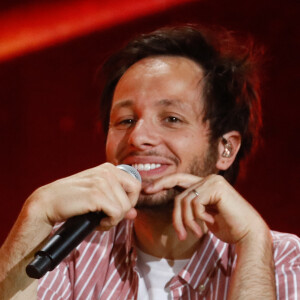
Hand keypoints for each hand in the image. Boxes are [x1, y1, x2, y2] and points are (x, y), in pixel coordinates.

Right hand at [26, 163, 140, 230]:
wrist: (48, 203)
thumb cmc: (73, 200)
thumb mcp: (98, 197)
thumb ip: (117, 202)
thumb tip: (134, 214)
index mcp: (109, 168)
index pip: (136, 185)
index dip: (130, 201)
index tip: (117, 209)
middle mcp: (108, 171)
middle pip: (133, 197)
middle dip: (123, 211)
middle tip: (108, 216)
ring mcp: (102, 181)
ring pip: (124, 208)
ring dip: (113, 220)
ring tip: (99, 219)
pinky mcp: (96, 194)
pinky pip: (116, 214)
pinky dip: (108, 223)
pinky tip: (97, 222)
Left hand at [144, 173, 265, 242]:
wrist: (248, 233)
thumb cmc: (227, 226)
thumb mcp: (204, 215)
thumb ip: (192, 206)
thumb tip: (177, 205)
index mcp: (205, 184)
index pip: (179, 179)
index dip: (163, 182)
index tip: (148, 189)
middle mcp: (208, 179)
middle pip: (179, 194)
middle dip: (175, 215)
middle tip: (179, 234)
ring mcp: (212, 181)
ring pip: (184, 201)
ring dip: (187, 221)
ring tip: (195, 233)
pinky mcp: (216, 187)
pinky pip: (194, 203)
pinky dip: (197, 217)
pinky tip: (209, 224)